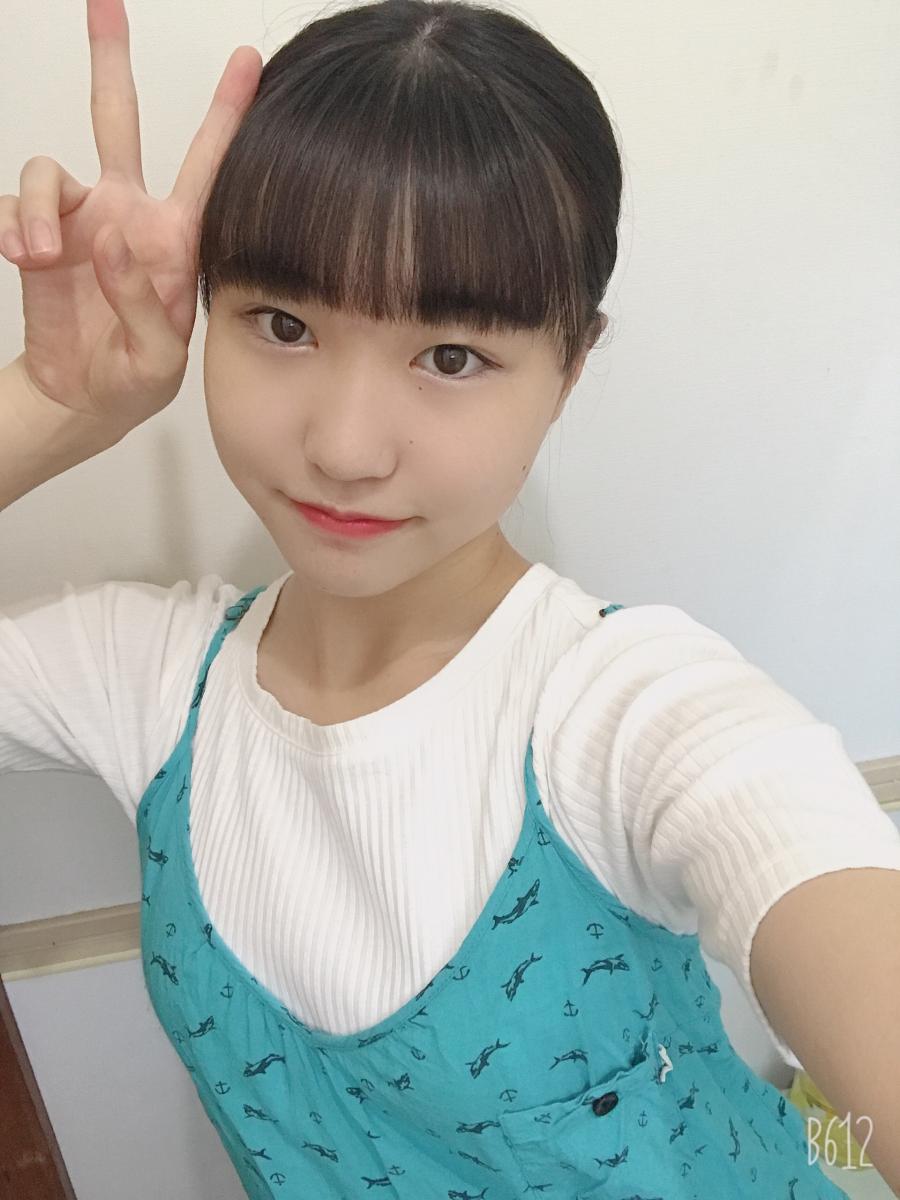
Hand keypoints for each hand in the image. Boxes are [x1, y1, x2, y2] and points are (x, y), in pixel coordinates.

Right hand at [0, 0, 261, 436]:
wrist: (82, 398)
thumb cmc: (135, 380)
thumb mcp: (158, 362)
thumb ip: (145, 306)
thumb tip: (110, 240)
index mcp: (175, 239)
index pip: (206, 168)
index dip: (227, 115)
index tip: (249, 61)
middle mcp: (128, 214)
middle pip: (118, 121)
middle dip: (111, 62)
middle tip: (105, 1)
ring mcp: (80, 220)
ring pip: (48, 169)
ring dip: (38, 208)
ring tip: (40, 254)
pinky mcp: (36, 233)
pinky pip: (13, 206)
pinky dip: (12, 227)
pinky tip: (24, 258)